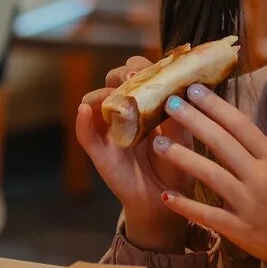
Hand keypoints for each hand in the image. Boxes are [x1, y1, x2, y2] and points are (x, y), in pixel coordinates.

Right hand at [74, 56, 196, 251]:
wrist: (166, 201)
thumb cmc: (177, 166)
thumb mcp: (184, 140)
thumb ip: (181, 116)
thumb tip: (181, 90)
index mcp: (146, 103)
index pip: (137, 71)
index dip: (142, 65)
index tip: (156, 68)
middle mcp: (125, 111)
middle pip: (113, 78)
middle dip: (122, 73)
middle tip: (135, 78)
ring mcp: (109, 130)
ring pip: (93, 100)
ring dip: (104, 93)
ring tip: (119, 96)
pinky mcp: (99, 151)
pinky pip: (84, 133)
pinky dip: (82, 121)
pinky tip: (84, 111)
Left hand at [150, 83, 266, 267]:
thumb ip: (257, 151)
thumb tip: (227, 124)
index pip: (241, 125)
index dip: (216, 106)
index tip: (195, 89)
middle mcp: (261, 177)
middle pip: (222, 143)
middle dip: (194, 121)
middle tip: (170, 103)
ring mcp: (249, 204)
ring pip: (211, 174)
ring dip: (182, 157)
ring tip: (158, 143)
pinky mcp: (240, 229)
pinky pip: (208, 215)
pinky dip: (186, 205)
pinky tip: (166, 195)